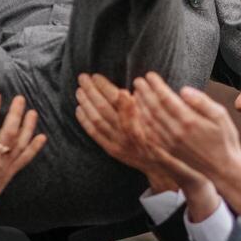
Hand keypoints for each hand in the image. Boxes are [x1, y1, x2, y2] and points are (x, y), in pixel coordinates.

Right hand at [0, 93, 47, 238]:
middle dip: (16, 114)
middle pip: (9, 132)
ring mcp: (4, 167)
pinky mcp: (10, 174)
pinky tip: (41, 137)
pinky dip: (34, 148)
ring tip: (32, 112)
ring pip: (21, 143)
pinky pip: (25, 159)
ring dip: (28, 127)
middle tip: (20, 99)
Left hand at [75, 74, 175, 191]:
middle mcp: (126, 131)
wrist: (160, 164)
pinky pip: (95, 134)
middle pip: (103, 107)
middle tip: (82, 78)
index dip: (104, 86)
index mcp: (138, 119)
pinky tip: (79, 110)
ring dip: (86, 103)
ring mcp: (117, 142)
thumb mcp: (157, 117)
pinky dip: (85, 121)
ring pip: (97, 119)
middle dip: (91, 91)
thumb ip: (143, 104)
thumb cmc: (161, 137)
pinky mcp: (112, 150)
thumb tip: (124, 93)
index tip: (96, 76)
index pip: (116, 98)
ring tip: (79, 91)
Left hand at [132, 73, 240, 215]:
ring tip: (136, 94)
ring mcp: (170, 143)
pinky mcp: (168, 152)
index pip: (166, 99)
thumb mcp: (220, 116)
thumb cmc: (225, 140)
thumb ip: (202, 102)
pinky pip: (150, 135)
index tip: (149, 75)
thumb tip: (183, 90)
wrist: (223, 170)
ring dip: (140, 106)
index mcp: (189, 121)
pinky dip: (142, 123)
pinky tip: (140, 115)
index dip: (156, 86)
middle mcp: (176, 132)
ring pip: (149, 121)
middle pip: (154, 108)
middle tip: (138, 81)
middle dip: (144, 92)